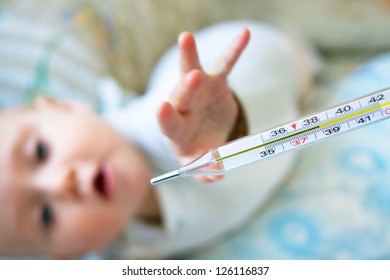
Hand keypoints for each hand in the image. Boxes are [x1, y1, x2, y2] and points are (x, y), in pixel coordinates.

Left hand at [157, 28, 249, 181]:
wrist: (204, 130)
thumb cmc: (199, 148)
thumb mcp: (199, 163)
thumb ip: (205, 171)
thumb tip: (217, 175)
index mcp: (178, 131)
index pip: (169, 124)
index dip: (166, 117)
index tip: (163, 108)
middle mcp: (183, 107)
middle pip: (180, 95)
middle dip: (187, 87)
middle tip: (194, 78)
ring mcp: (198, 92)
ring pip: (190, 71)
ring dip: (189, 55)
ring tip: (185, 38)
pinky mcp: (215, 82)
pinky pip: (225, 64)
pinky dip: (234, 50)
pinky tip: (245, 34)